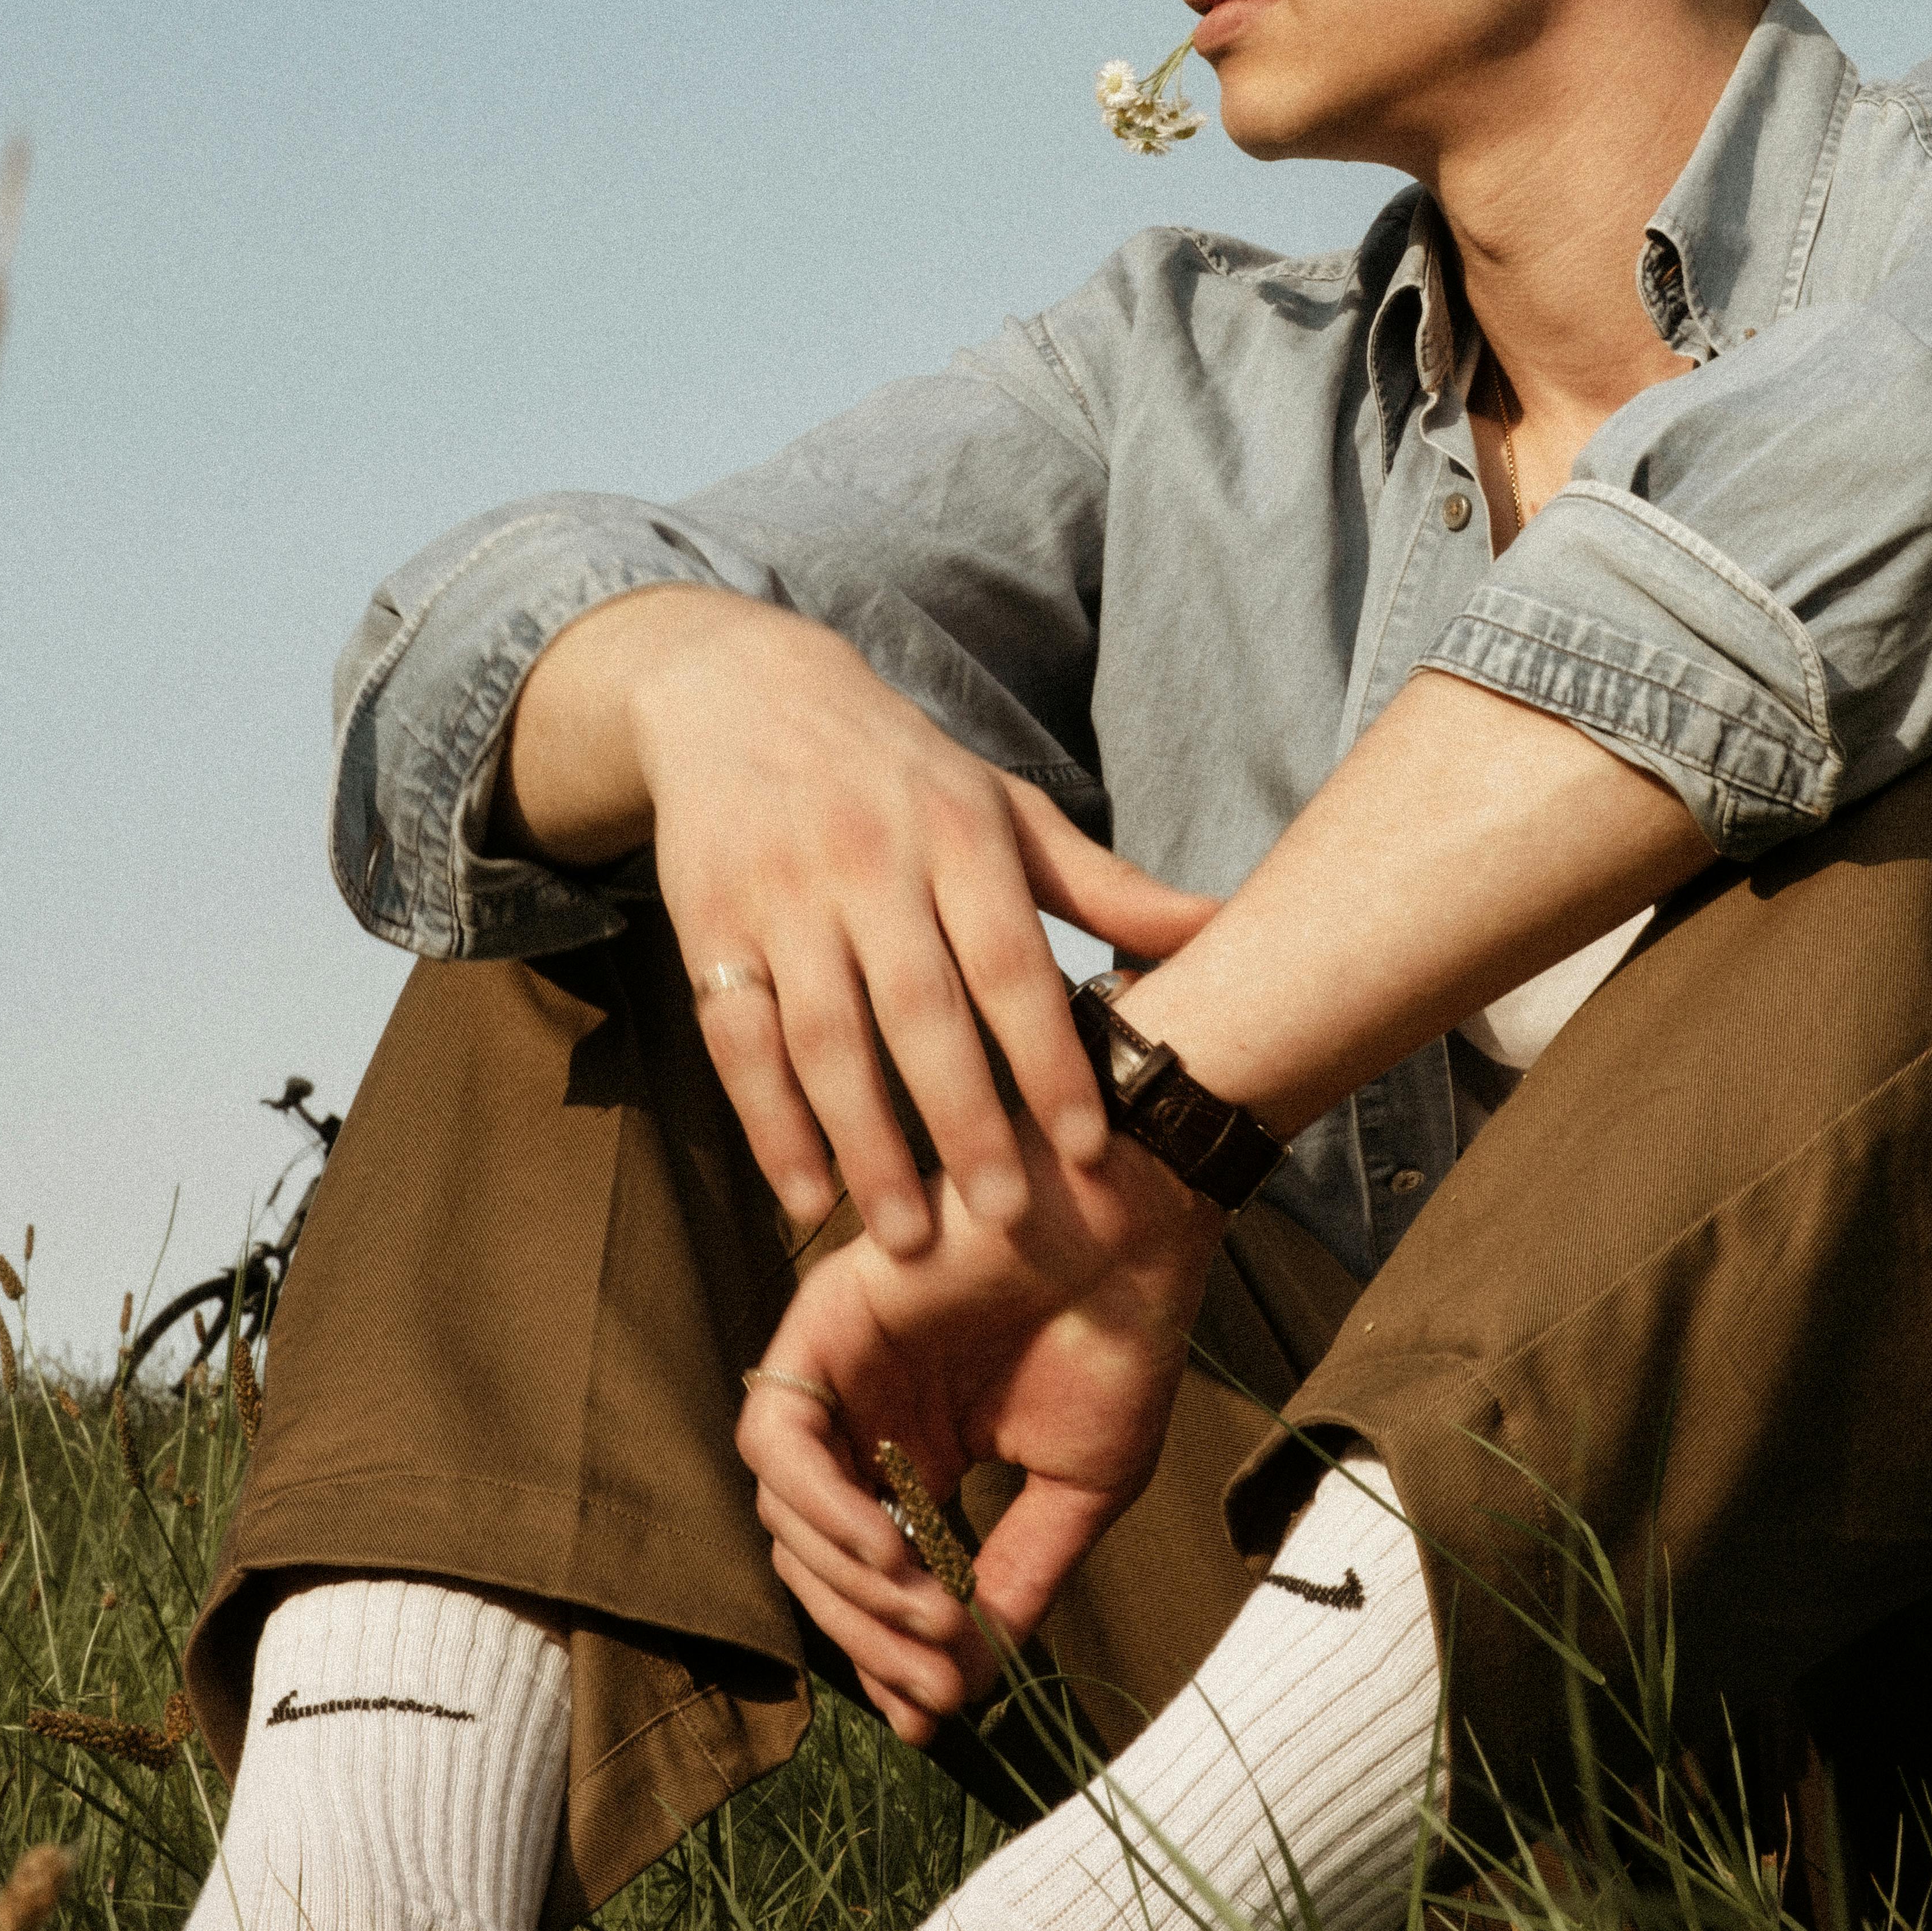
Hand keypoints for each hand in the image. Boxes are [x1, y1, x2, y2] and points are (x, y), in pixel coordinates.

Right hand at [500, 585, 1214, 1252]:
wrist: (742, 692)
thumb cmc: (902, 772)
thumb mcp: (1005, 808)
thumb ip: (1104, 885)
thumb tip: (1224, 926)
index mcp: (957, 835)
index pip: (1011, 961)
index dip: (1050, 1057)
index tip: (1091, 1148)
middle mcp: (869, 863)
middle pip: (919, 1011)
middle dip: (963, 1122)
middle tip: (1005, 1223)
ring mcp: (782, 896)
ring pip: (824, 1037)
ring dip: (864, 1144)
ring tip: (904, 1238)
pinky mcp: (707, 925)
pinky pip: (738, 1039)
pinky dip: (769, 1123)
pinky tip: (805, 1194)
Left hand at [739, 1119, 1222, 1742]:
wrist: (1143, 1227)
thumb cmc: (1122, 1340)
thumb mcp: (1075, 1494)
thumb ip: (1012, 1584)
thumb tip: (959, 1695)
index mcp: (923, 1456)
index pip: (868, 1580)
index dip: (888, 1655)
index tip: (934, 1712)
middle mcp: (869, 1418)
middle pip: (814, 1559)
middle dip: (868, 1634)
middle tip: (938, 1675)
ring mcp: (842, 1369)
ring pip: (783, 1512)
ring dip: (849, 1584)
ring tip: (930, 1609)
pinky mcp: (822, 1319)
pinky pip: (774, 1439)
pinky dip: (817, 1506)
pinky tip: (888, 1545)